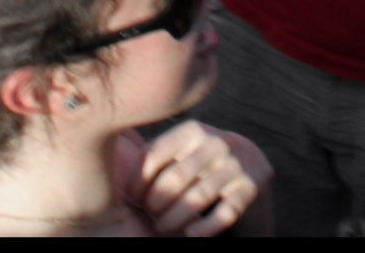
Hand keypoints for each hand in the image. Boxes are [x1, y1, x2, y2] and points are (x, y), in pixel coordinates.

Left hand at [134, 121, 270, 236]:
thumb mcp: (182, 147)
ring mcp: (236, 164)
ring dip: (174, 218)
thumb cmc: (200, 158)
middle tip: (148, 214)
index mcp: (193, 130)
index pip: (154, 155)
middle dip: (155, 202)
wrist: (251, 161)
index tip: (132, 198)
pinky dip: (205, 227)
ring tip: (161, 227)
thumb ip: (156, 154)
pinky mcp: (252, 187)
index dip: (137, 182)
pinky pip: (225, 213)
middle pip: (175, 178)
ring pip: (198, 197)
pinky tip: (189, 233)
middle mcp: (217, 143)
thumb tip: (112, 169)